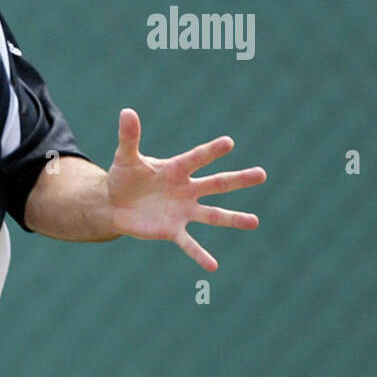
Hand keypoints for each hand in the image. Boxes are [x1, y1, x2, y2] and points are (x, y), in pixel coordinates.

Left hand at [107, 108, 266, 271]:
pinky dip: (200, 255)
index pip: (196, 158)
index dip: (210, 151)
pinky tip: (213, 266)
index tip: (228, 143)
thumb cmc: (124, 177)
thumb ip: (129, 137)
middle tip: (261, 174)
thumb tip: (126, 111)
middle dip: (237, 179)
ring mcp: (183, 211)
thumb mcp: (125, 158)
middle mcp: (186, 189)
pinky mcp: (173, 229)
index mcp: (176, 169)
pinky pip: (189, 243)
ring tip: (254, 222)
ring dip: (233, 219)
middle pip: (216, 184)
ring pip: (213, 215)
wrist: (115, 204)